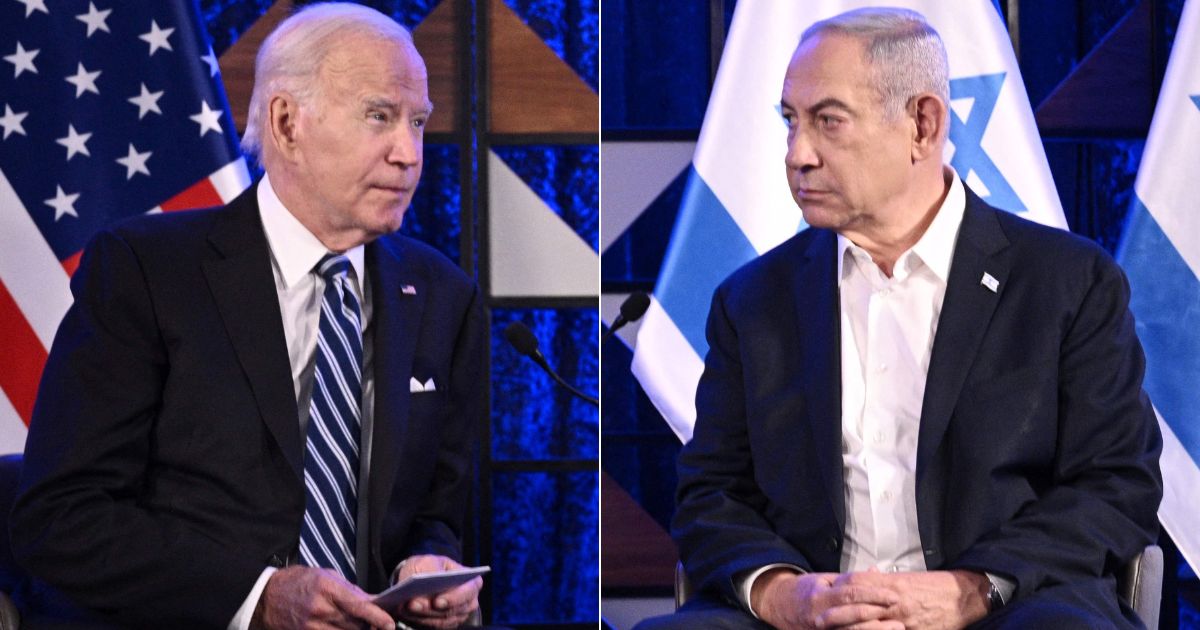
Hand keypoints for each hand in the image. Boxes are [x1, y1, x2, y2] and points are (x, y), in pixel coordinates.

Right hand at [252, 566, 393, 629]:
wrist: (265, 597)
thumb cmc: (298, 582)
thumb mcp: (325, 576)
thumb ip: (349, 590)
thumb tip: (372, 601)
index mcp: (326, 588)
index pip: (358, 605)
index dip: (376, 617)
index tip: (390, 623)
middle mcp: (319, 609)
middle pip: (354, 625)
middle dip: (369, 626)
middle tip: (378, 624)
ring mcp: (310, 627)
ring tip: (360, 626)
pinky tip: (341, 628)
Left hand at [391, 554, 481, 628]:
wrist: (421, 576)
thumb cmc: (428, 567)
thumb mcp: (428, 562)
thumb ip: (429, 571)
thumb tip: (426, 587)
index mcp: (471, 581)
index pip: (469, 591)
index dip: (454, 598)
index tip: (437, 601)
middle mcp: (468, 601)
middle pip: (452, 610)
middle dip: (430, 609)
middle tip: (413, 604)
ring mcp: (458, 614)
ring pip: (441, 620)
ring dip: (421, 615)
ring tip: (405, 607)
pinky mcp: (446, 624)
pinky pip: (433, 626)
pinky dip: (418, 620)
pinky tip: (406, 612)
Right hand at [752, 568, 903, 628]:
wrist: (778, 606)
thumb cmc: (806, 591)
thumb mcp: (824, 579)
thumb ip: (849, 579)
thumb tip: (875, 572)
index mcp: (821, 596)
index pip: (851, 593)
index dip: (874, 594)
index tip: (893, 595)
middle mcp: (820, 614)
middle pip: (853, 612)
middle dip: (878, 611)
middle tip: (898, 609)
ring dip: (876, 629)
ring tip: (896, 626)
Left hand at [833, 569, 989, 629]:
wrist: (959, 598)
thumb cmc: (931, 588)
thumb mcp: (905, 579)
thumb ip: (883, 579)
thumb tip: (865, 575)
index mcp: (890, 585)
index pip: (857, 585)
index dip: (839, 589)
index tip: (824, 594)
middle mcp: (893, 602)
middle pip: (858, 608)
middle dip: (836, 615)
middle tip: (817, 620)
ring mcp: (901, 621)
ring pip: (869, 627)